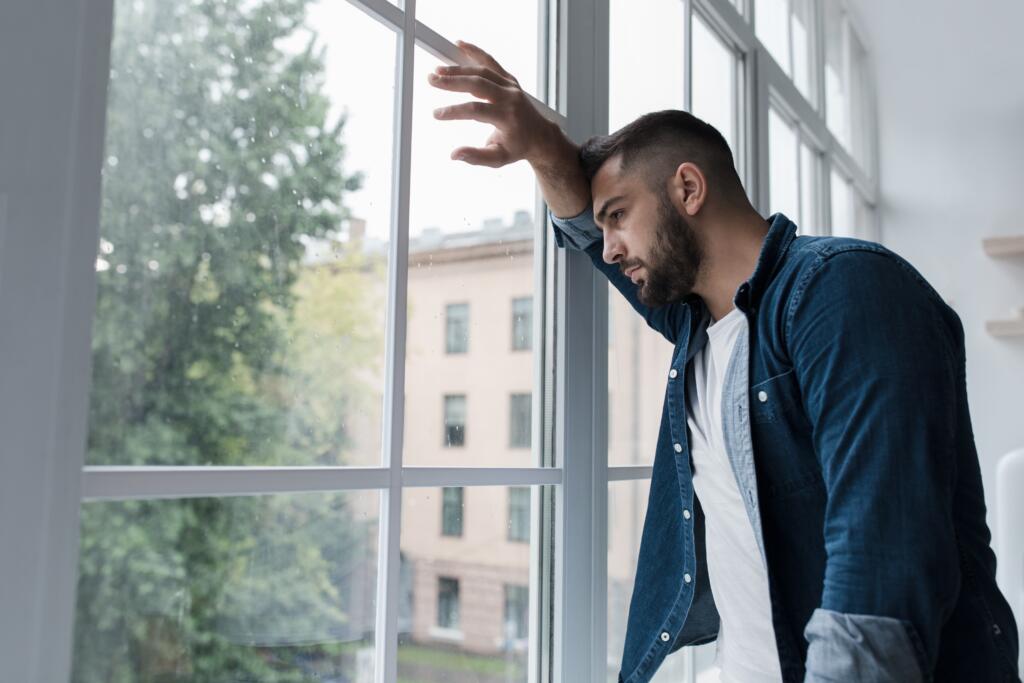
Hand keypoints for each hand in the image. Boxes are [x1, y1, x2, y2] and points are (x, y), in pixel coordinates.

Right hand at [427, 40, 558, 167]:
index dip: (454, 111)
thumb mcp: (498, 159)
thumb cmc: (517, 148)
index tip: (436, 114)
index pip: (476, 111)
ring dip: (459, 69)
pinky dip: (475, 52)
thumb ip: (476, 157)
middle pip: (478, 84)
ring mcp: (511, 86)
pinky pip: (491, 62)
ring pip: (482, 71)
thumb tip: (454, 154)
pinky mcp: (509, 79)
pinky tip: (459, 44)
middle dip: (453, 81)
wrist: (540, 136)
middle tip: (431, 79)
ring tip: (438, 70)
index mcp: (508, 118)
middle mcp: (511, 98)